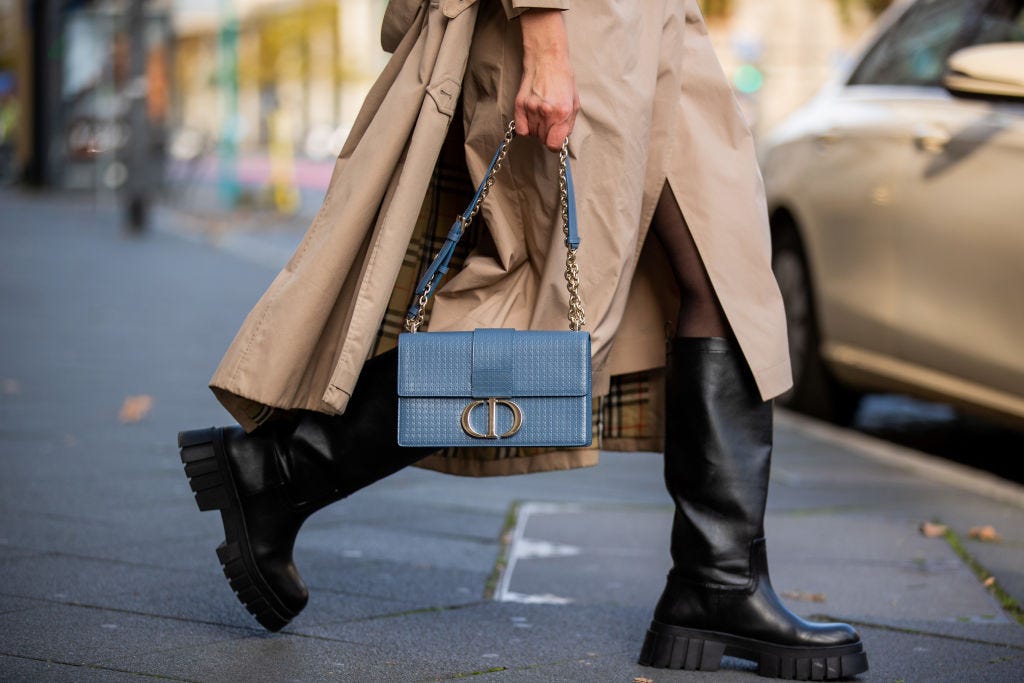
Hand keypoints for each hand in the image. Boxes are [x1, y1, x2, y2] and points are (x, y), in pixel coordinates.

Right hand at [515, 10, 579, 151]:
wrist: (547, 59)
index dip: (555, 144)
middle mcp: (546, 112)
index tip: (555, 139)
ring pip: (532, 134)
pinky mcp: (519, 105)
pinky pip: (521, 129)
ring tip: (541, 115)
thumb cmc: (563, 80)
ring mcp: (531, 108)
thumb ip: (568, 125)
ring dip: (537, 129)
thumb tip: (560, 140)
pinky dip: (525, 127)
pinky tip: (531, 118)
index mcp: (562, 113)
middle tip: (550, 120)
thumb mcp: (574, 103)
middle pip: (542, 140)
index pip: (554, 145)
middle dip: (547, 134)